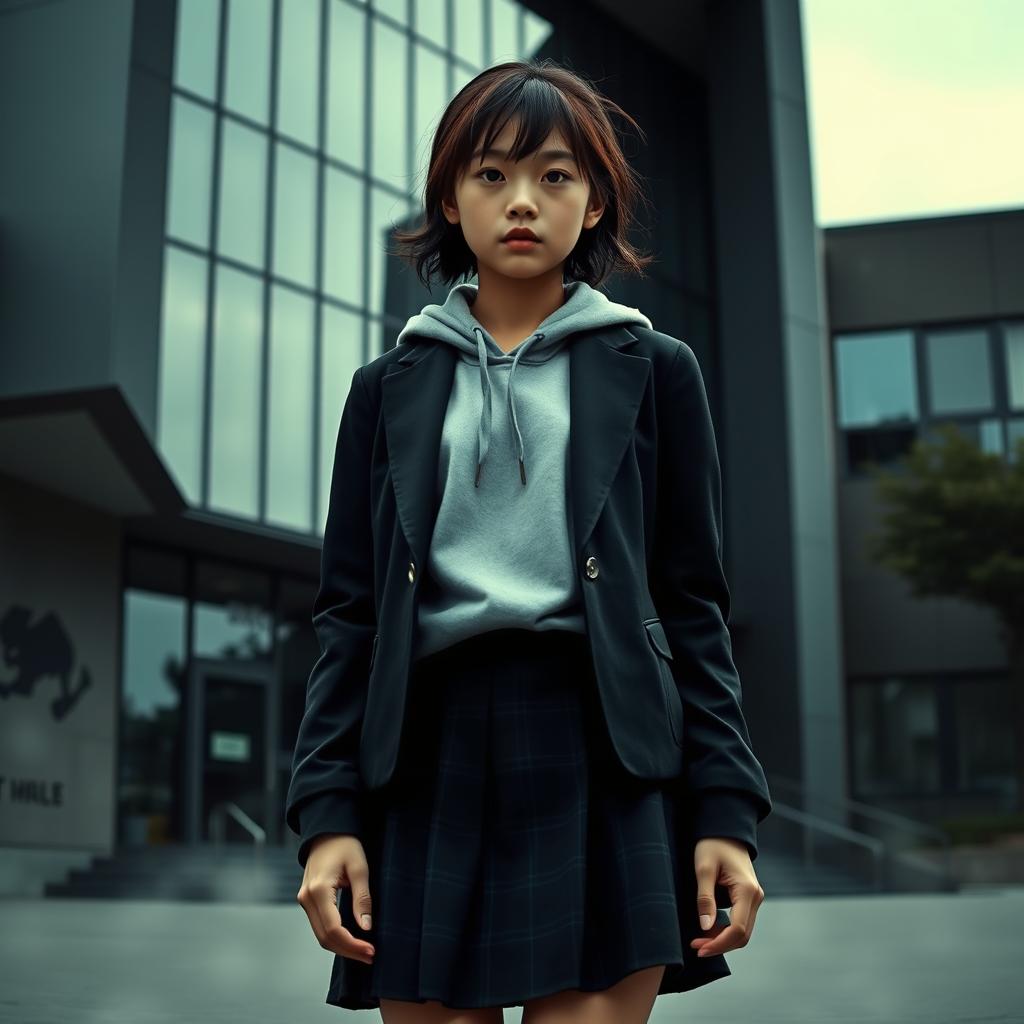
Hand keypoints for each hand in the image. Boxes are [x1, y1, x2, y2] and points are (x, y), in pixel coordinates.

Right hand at [296, 834, 375, 965]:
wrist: (326, 831)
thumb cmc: (345, 844)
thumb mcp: (359, 867)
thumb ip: (362, 898)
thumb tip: (365, 927)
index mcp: (318, 890)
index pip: (334, 929)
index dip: (352, 945)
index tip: (371, 951)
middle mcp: (306, 898)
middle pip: (325, 937)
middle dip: (348, 950)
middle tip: (370, 956)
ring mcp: (304, 900)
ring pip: (320, 935)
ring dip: (341, 946)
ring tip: (363, 950)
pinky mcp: (307, 900)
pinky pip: (319, 925)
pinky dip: (334, 936)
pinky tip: (351, 939)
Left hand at [690, 837, 764, 957]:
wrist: (725, 829)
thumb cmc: (712, 844)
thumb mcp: (703, 868)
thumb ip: (705, 898)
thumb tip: (705, 927)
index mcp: (747, 890)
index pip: (738, 929)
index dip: (719, 943)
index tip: (699, 948)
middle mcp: (756, 897)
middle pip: (743, 935)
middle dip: (719, 944)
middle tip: (695, 946)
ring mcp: (754, 897)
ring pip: (742, 930)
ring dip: (722, 939)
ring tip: (698, 940)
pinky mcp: (749, 897)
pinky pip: (740, 921)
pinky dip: (726, 930)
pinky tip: (709, 930)